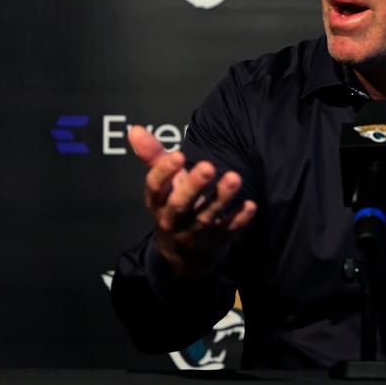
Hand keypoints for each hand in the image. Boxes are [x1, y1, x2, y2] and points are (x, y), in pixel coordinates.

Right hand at [129, 125, 257, 276]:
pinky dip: (239, 220)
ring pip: (206, 217)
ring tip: (235, 178)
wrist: (182, 255)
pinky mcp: (214, 243)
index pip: (155, 187)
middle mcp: (172, 220)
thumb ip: (152, 156)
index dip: (164, 172)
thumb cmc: (173, 206)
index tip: (177, 155)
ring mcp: (193, 234)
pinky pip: (227, 232)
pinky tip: (250, 205)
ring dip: (221, 198)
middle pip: (180, 204)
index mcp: (157, 202)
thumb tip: (135, 129)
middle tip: (208, 166)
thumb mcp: (163, 185)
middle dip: (194, 186)